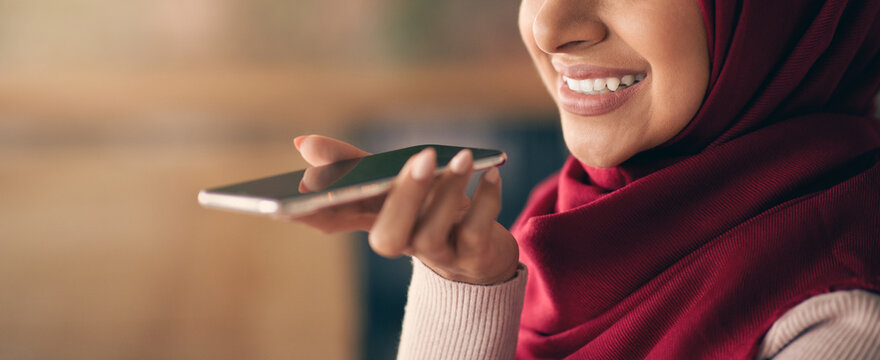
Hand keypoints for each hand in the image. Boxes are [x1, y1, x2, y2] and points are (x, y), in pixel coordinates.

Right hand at [293, 135, 518, 284]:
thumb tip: (302, 143)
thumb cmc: (427, 208)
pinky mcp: (471, 257)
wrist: (480, 250)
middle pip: (389, 236)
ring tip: (463, 158)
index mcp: (371, 221)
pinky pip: (475, 233)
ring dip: (448, 193)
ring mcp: (435, 254)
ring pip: (433, 233)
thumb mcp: (390, 181)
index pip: (333, 222)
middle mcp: (399, 242)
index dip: (312, 212)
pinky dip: (485, 202)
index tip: (294, 195)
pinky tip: (490, 173)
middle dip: (403, 197)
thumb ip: (352, 163)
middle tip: (420, 156)